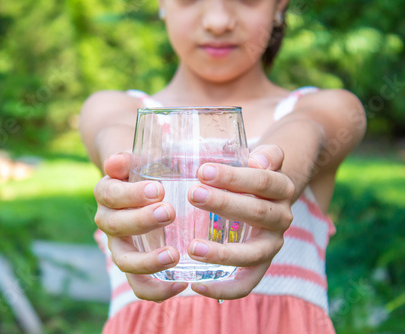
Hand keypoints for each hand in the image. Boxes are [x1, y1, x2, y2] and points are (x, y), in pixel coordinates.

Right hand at [94, 152, 188, 300]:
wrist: (147, 185)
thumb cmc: (146, 169)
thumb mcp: (139, 158)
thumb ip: (127, 158)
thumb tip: (116, 162)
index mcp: (107, 193)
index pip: (110, 194)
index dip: (131, 195)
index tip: (158, 189)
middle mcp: (109, 221)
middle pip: (115, 227)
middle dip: (141, 221)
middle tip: (170, 212)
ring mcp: (121, 246)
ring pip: (124, 261)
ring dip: (147, 261)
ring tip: (174, 255)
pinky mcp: (136, 266)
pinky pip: (140, 285)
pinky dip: (157, 289)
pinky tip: (180, 284)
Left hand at [187, 144, 294, 298]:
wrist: (270, 196)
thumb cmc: (254, 175)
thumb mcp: (264, 159)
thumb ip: (268, 154)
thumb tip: (259, 160)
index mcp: (281, 189)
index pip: (262, 181)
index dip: (233, 177)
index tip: (202, 171)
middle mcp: (281, 218)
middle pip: (256, 213)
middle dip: (223, 204)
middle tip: (193, 194)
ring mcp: (271, 245)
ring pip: (252, 254)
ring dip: (223, 253)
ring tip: (193, 248)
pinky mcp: (259, 265)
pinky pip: (246, 283)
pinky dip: (224, 289)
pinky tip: (197, 285)